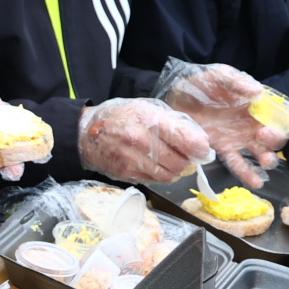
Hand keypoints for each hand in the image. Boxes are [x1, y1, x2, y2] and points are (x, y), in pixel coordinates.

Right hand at [78, 97, 215, 185]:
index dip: (201, 148)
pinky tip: (155, 164)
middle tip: (187, 155)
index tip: (203, 149)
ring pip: (170, 175)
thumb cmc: (120, 117)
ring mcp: (133, 159)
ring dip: (176, 170)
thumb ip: (173, 122)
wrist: (86, 133)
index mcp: (149, 119)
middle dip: (189, 161)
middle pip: (181, 162)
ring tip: (172, 160)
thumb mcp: (147, 108)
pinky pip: (155, 180)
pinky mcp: (127, 173)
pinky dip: (161, 174)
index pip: (187, 139)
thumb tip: (200, 141)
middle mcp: (141, 140)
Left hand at [159, 62, 288, 186]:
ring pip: (262, 153)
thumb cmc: (200, 82)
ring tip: (264, 160)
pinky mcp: (223, 149)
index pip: (283, 115)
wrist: (174, 95)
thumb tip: (258, 93)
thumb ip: (238, 82)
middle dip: (276, 138)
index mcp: (258, 105)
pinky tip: (257, 182)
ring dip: (268, 159)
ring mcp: (239, 138)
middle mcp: (252, 124)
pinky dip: (248, 174)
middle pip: (276, 137)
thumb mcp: (220, 75)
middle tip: (263, 133)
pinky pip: (239, 164)